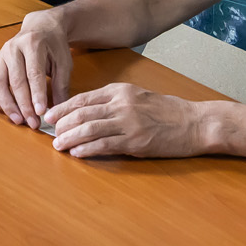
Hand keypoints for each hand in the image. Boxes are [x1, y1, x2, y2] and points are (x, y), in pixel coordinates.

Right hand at [0, 10, 73, 126]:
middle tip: (33, 123)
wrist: (40, 27)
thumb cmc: (54, 45)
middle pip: (16, 81)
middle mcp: (13, 48)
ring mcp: (1, 54)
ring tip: (19, 120)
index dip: (37, 95)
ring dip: (8, 105)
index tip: (41, 113)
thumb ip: (61, 85)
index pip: (33, 73)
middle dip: (24, 105)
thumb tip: (58, 110)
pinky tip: (8, 111)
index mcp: (32, 44)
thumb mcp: (64, 62)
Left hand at [43, 82, 208, 158]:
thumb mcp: (138, 97)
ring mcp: (129, 123)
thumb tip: (87, 112)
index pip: (83, 98)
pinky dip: (87, 149)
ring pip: (89, 129)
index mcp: (120, 91)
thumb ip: (114, 102)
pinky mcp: (136, 142)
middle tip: (50, 133)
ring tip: (58, 146)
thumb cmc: (168, 111)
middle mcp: (122, 104)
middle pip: (82, 113)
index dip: (63, 108)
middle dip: (61, 124)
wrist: (196, 123)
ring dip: (70, 138)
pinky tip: (77, 153)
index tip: (50, 116)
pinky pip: (105, 145)